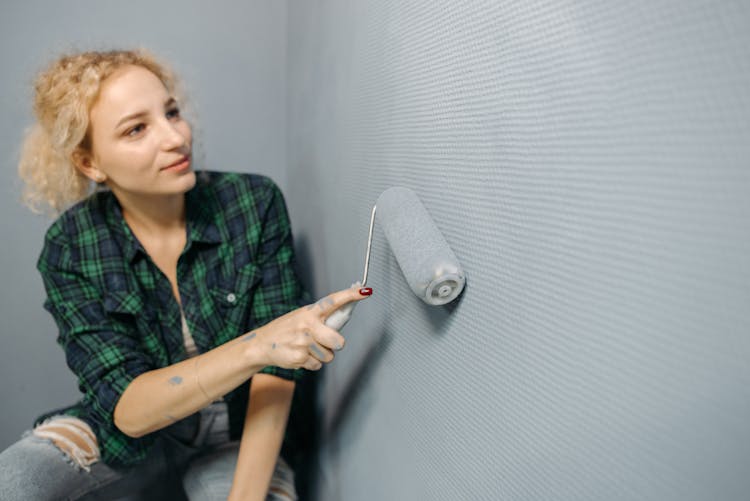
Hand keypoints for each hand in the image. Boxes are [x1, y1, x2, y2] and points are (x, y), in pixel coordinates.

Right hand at [254, 285, 371, 370]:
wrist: (262, 344)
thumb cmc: (286, 330)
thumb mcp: (301, 317)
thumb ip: (321, 317)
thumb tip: (347, 309)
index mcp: (310, 312)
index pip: (333, 301)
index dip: (350, 296)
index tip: (365, 291)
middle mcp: (307, 325)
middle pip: (338, 341)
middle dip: (335, 345)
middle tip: (324, 342)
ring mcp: (303, 343)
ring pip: (329, 356)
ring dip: (321, 355)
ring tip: (306, 348)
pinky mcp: (299, 358)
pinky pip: (318, 365)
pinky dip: (311, 363)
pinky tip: (300, 355)